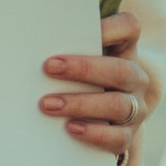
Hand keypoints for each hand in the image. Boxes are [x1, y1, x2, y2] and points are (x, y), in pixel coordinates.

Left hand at [42, 11, 156, 163]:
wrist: (100, 119)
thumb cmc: (80, 80)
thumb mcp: (79, 60)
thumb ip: (65, 49)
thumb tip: (29, 44)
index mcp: (125, 50)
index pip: (129, 28)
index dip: (112, 27)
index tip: (88, 29)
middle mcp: (136, 78)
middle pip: (121, 70)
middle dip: (84, 69)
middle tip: (50, 68)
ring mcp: (136, 109)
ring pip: (118, 105)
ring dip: (81, 104)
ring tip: (48, 105)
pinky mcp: (128, 136)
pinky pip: (117, 138)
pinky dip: (94, 133)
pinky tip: (70, 128)